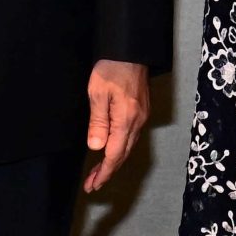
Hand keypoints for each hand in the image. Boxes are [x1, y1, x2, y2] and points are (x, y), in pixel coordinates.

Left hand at [83, 60, 149, 191]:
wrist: (131, 50)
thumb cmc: (111, 68)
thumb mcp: (97, 94)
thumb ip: (98, 122)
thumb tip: (97, 148)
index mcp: (126, 119)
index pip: (114, 154)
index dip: (103, 172)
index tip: (93, 185)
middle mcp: (138, 122)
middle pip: (122, 154)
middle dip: (108, 171)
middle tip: (92, 184)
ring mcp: (142, 116)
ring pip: (128, 147)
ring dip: (114, 161)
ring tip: (99, 172)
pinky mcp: (142, 110)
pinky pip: (131, 137)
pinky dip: (120, 149)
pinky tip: (112, 150)